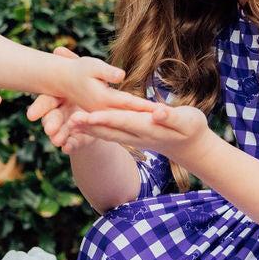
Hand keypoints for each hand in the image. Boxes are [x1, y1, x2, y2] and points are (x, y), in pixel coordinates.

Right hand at [27, 48, 96, 153]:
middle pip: (52, 118)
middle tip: (49, 130)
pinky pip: (74, 143)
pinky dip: (70, 145)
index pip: (46, 101)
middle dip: (50, 124)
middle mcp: (61, 111)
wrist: (104, 106)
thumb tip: (58, 50)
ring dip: (58, 136)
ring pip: (61, 131)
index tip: (31, 116)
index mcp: (59, 96)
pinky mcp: (79, 138)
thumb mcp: (85, 70)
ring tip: (58, 142)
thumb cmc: (89, 83)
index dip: (39, 108)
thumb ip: (72, 62)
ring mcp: (69, 126)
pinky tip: (68, 148)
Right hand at [55, 55, 154, 116]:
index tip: (162, 110)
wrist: (62, 80)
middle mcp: (104, 110)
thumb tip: (120, 75)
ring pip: (126, 121)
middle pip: (131, 115)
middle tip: (169, 120)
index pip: (130, 103)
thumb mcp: (91, 66)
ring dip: (143, 122)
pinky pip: (119, 122)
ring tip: (162, 124)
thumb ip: (107, 71)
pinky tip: (145, 125)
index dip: (146, 106)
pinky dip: (132, 123)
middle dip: (150, 118)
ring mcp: (102, 115)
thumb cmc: (78, 69)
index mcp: (103, 98)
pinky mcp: (101, 115)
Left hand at [68, 101, 211, 169]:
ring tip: (66, 124)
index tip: (87, 115)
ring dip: (86, 130)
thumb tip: (156, 112)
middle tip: (67, 121)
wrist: (191, 146)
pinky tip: (79, 127)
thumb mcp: (187, 120)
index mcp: (148, 127)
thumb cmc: (192, 128)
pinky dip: (93, 132)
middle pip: (108, 130)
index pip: (122, 122)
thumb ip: (171, 116)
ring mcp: (132, 137)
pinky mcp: (131, 136)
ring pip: (106, 134)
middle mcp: (137, 135)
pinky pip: (109, 135)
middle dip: (88, 126)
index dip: (104, 118)